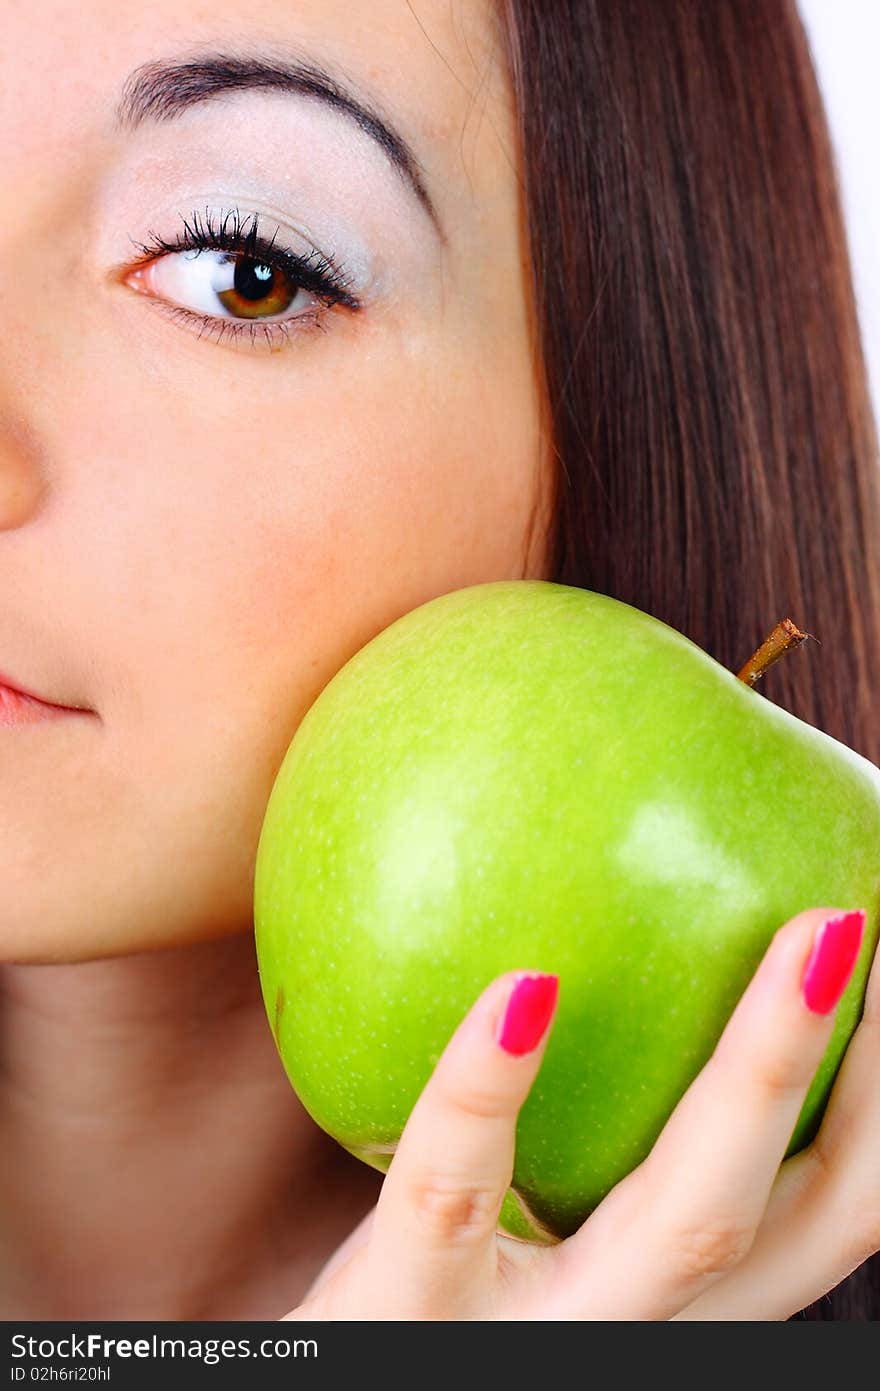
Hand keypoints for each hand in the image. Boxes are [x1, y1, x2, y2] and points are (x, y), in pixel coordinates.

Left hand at [282, 906, 876, 1319]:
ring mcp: (539, 1338)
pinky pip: (456, 1196)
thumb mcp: (534, 1205)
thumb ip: (604, 1118)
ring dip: (766, 1072)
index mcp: (682, 1297)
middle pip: (816, 1219)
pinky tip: (525, 989)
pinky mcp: (409, 1316)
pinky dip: (489, 1089)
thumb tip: (609, 929)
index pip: (832, 1208)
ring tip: (810, 931)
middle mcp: (644, 1328)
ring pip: (686, 1221)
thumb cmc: (432, 1282)